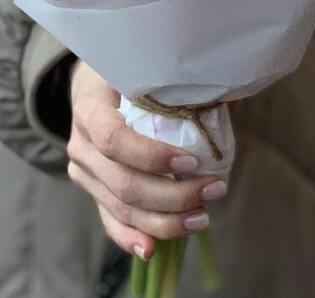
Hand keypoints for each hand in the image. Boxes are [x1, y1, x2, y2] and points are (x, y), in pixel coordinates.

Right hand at [67, 62, 227, 257]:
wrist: (92, 84)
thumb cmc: (126, 72)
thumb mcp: (146, 66)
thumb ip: (184, 83)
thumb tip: (233, 103)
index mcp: (90, 106)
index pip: (114, 139)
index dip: (151, 156)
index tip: (191, 162)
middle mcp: (81, 142)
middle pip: (122, 182)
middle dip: (172, 196)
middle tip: (214, 190)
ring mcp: (84, 170)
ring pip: (120, 207)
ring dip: (163, 220)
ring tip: (202, 217)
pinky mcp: (92, 189)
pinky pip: (109, 219)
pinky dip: (131, 237)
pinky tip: (153, 248)